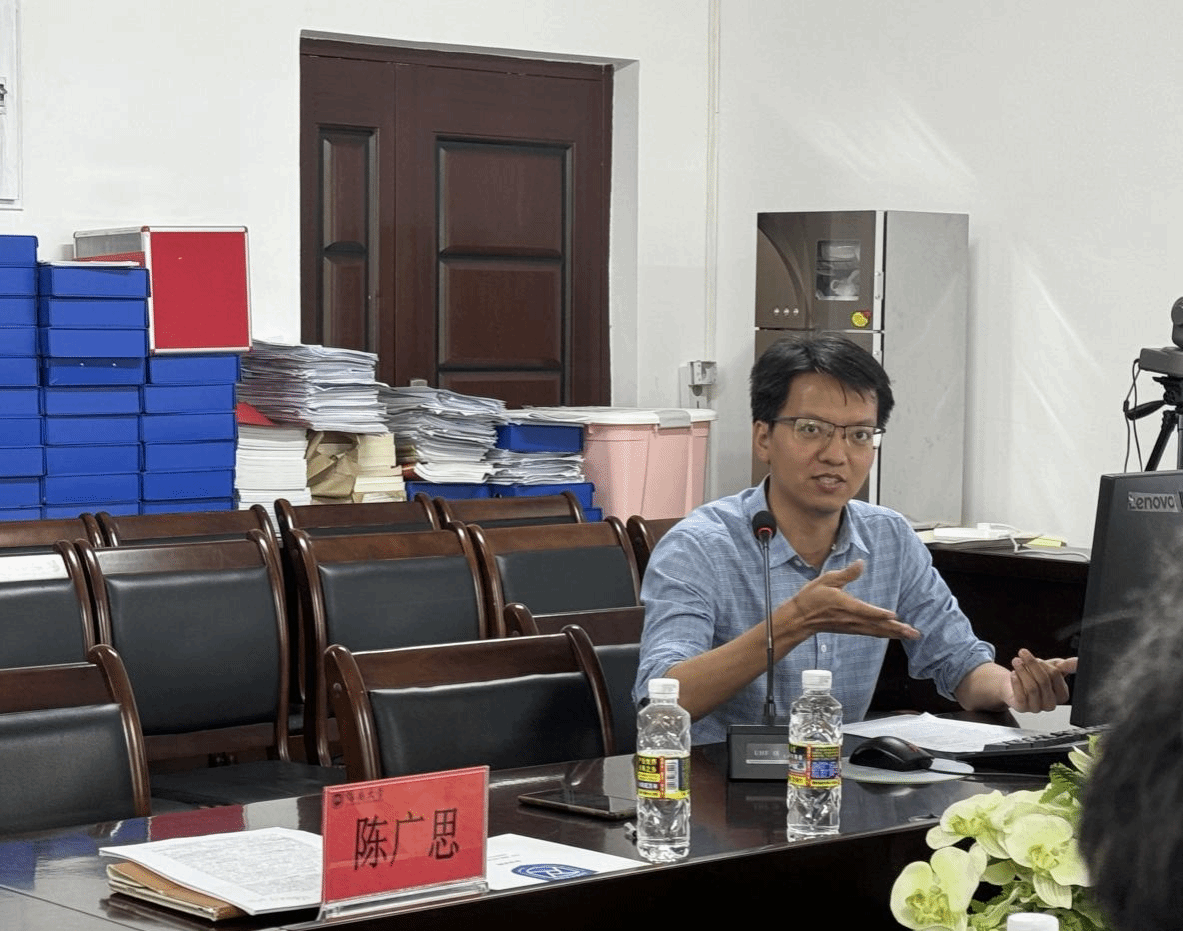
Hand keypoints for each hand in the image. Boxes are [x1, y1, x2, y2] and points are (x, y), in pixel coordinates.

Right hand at [777, 560, 919, 642]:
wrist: (801, 618)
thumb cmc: (812, 597)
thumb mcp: (827, 580)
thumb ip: (847, 573)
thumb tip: (861, 563)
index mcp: (845, 605)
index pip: (865, 611)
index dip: (879, 613)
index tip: (894, 615)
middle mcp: (852, 619)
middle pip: (878, 625)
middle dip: (897, 629)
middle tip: (914, 633)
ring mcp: (852, 626)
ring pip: (877, 631)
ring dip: (895, 634)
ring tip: (912, 635)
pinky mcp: (852, 629)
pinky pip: (872, 633)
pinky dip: (885, 634)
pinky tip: (894, 634)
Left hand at [1006, 649, 1077, 712]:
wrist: (1013, 684)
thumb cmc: (1035, 676)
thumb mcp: (1052, 668)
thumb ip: (1065, 665)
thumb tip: (1077, 661)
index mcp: (1062, 695)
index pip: (1056, 676)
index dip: (1045, 665)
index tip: (1037, 658)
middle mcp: (1051, 704)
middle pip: (1043, 680)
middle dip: (1032, 664)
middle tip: (1023, 653)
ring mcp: (1037, 708)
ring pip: (1032, 688)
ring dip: (1022, 671)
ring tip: (1016, 660)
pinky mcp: (1022, 708)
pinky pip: (1021, 695)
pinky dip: (1016, 682)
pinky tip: (1013, 673)